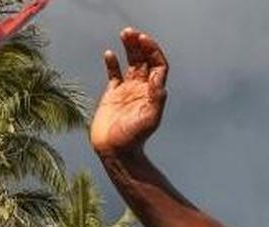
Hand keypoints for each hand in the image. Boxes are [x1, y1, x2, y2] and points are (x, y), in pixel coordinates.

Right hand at [90, 28, 168, 155]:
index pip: (158, 66)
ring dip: (129, 48)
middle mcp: (142, 89)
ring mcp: (127, 91)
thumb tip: (160, 81)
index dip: (153, 51)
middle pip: (144, 61)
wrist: (116, 151)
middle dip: (140, 45)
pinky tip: (109, 54)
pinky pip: (114, 74)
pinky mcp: (112, 95)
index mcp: (152, 93)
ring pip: (131, 63)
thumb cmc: (134, 138)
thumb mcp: (148, 119)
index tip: (143, 40)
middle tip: (131, 32)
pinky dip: (112, 63)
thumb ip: (155, 100)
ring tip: (125, 34)